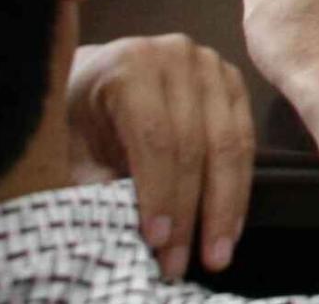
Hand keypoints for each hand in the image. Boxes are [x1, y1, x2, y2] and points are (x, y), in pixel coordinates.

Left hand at [68, 33, 253, 279]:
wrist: (96, 76)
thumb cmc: (79, 116)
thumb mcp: (72, 147)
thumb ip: (95, 181)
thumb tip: (125, 225)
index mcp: (131, 65)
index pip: (155, 136)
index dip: (159, 192)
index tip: (156, 241)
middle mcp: (177, 56)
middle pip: (196, 142)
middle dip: (192, 210)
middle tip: (182, 262)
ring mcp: (211, 65)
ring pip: (229, 143)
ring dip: (225, 205)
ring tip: (217, 254)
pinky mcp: (232, 81)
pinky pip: (245, 139)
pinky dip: (239, 187)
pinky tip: (231, 225)